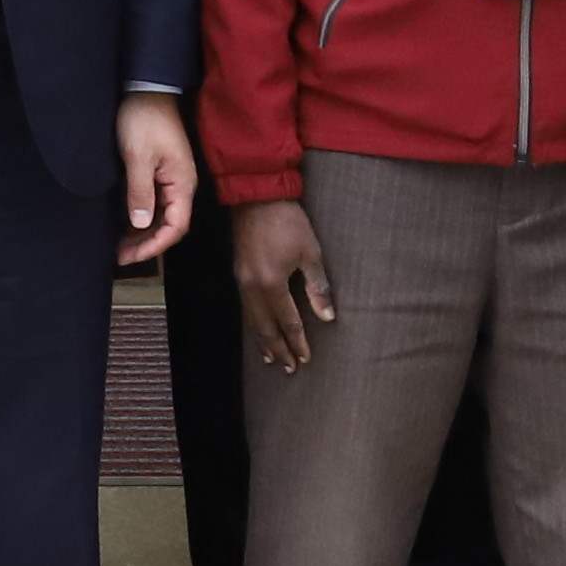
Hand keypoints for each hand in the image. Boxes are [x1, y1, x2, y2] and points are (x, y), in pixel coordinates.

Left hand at [113, 98, 199, 269]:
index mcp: (182, 184)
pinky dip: (141, 218)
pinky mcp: (160, 173)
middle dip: (146, 244)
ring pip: (161, 216)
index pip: (176, 227)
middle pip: (169, 225)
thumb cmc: (143, 120)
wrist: (146, 89)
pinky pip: (154, 204)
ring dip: (143, 234)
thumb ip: (140, 191)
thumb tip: (142, 225)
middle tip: (120, 257)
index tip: (131, 256)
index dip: (155, 245)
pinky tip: (125, 225)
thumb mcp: (138, 156)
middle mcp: (181, 186)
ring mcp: (171, 180)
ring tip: (119, 247)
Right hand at [229, 196, 331, 373]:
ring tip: (271, 357)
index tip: (305, 358)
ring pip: (252, 319)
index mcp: (272, 284)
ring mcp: (242, 281)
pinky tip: (258, 328)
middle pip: (266, 327)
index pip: (288, 321)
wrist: (257, 197)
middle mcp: (253, 287)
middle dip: (278, 348)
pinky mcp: (238, 273)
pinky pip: (246, 307)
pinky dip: (253, 323)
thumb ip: (317, 287)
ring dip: (263, 340)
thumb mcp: (310, 253)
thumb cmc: (288, 223)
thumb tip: (327, 316)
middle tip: (289, 368)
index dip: (298, 341)